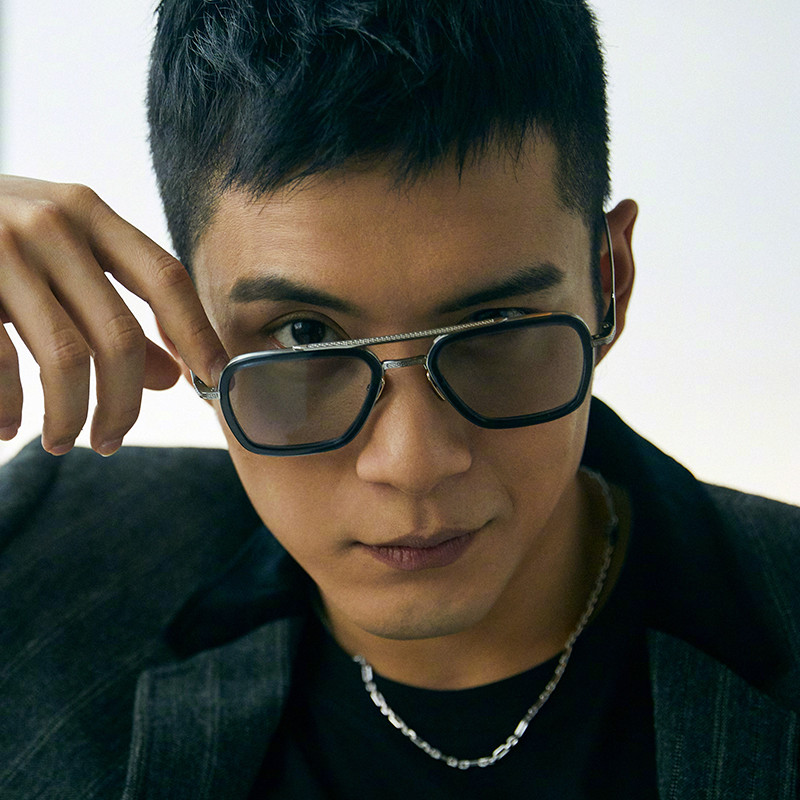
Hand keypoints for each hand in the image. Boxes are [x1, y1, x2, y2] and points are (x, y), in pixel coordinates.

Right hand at [0, 176, 227, 455]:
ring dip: (70, 416)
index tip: (214, 380)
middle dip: (124, 403)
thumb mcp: (58, 256)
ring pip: (67, 359)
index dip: (197, 334)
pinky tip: (8, 428)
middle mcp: (50, 224)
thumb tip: (175, 377)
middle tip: (113, 441)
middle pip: (120, 335)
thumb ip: (116, 308)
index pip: (166, 278)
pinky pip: (0, 365)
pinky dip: (8, 409)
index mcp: (87, 212)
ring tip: (62, 442)